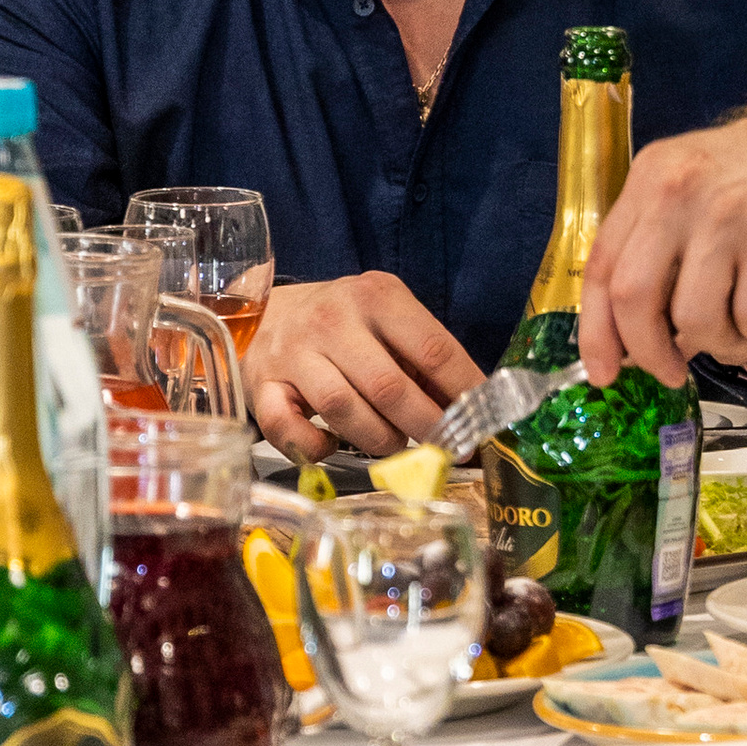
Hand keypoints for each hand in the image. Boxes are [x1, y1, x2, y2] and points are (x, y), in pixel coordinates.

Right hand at [249, 274, 483, 459]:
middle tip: (444, 447)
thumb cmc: (344, 323)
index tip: (485, 422)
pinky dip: (314, 447)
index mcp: (377, 297)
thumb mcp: (388, 321)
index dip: (464, 392)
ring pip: (343, 409)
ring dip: (378, 439)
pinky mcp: (261, 384)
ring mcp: (294, 353)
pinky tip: (332, 446)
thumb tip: (472, 413)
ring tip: (395, 445)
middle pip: (389, 387)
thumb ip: (424, 360)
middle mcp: (334, 320)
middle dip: (426, 426)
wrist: (266, 312)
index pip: (433, 349)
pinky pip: (287, 428)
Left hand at [578, 108, 746, 386]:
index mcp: (649, 180)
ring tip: (736, 328)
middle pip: (635, 298)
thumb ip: (650, 240)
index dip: (596, 333)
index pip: (602, 268)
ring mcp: (730, 215)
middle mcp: (679, 193)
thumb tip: (625, 329)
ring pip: (698, 320)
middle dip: (649, 352)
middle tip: (671, 372)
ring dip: (718, 344)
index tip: (603, 373)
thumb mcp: (685, 181)